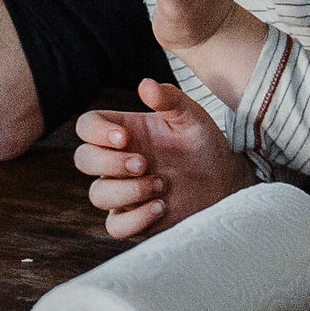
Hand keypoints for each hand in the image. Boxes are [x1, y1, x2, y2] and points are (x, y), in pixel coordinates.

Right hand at [75, 74, 256, 239]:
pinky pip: (114, 226)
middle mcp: (117, 162)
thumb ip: (169, 99)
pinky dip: (134, 219)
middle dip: (109, 163)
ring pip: (98, 194)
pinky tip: (160, 207)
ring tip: (161, 186)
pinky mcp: (135, 220)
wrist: (226, 182)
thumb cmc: (204, 145)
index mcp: (124, 132)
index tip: (124, 138)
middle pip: (83, 160)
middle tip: (143, 164)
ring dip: (126, 190)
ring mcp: (124, 192)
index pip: (86, 127)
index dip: (95, 132)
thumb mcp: (191, 117)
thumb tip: (145, 84)